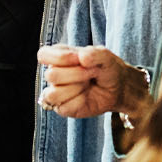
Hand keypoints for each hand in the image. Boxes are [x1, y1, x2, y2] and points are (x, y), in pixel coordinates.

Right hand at [36, 44, 150, 121]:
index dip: (59, 57)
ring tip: (88, 85)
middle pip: (51, 75)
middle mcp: (54, 74)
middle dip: (77, 74)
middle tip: (92, 72)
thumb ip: (94, 53)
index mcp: (58, 56)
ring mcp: (57, 92)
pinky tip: (86, 96)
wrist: (118, 88)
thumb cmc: (107, 68)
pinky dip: (79, 102)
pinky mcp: (62, 108)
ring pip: (53, 94)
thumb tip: (81, 57)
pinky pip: (64, 108)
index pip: (43, 55)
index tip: (78, 58)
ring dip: (76, 89)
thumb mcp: (105, 56)